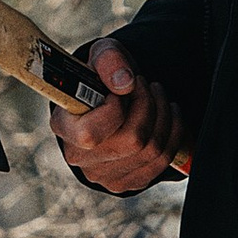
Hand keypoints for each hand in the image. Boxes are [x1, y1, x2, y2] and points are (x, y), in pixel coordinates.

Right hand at [49, 38, 185, 195]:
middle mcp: (79, 157)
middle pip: (132, 141)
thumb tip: (126, 84)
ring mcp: (103, 174)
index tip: (120, 90)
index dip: (115, 109)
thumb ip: (109, 61)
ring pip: (152, 150)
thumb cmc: (100, 77)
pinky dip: (173, 133)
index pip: (91, 134)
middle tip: (147, 86)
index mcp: (63, 126)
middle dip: (149, 106)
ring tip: (158, 95)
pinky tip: (168, 115)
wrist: (107, 98)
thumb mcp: (101, 56)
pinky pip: (162, 160)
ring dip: (164, 116)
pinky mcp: (125, 181)